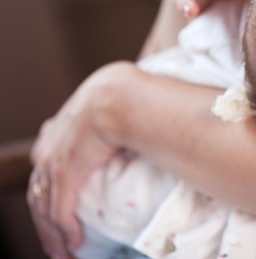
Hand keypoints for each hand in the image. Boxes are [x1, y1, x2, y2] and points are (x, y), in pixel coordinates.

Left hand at [27, 62, 129, 258]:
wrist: (119, 96)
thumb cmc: (123, 94)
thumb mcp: (108, 105)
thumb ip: (110, 116)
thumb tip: (134, 121)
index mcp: (57, 131)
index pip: (43, 168)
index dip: (47, 192)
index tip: (55, 208)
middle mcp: (48, 148)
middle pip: (38, 193)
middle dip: (45, 222)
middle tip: (56, 243)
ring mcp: (54, 163)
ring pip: (44, 208)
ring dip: (52, 234)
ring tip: (63, 252)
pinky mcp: (66, 175)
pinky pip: (60, 212)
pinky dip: (65, 231)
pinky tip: (73, 245)